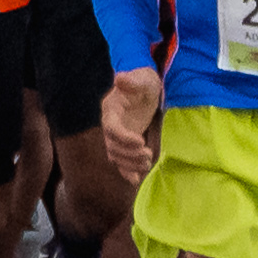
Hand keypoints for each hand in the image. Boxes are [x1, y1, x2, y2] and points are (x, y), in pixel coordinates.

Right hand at [99, 66, 161, 190]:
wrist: (145, 88)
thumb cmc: (144, 81)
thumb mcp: (142, 80)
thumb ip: (131, 82)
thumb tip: (119, 78)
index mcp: (110, 109)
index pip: (111, 128)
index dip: (123, 138)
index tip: (140, 142)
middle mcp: (109, 124)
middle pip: (112, 145)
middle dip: (129, 153)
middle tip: (148, 155)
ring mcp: (115, 135)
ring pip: (115, 155)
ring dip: (129, 163)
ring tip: (147, 163)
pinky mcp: (123, 143)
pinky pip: (120, 160)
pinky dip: (125, 171)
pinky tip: (135, 179)